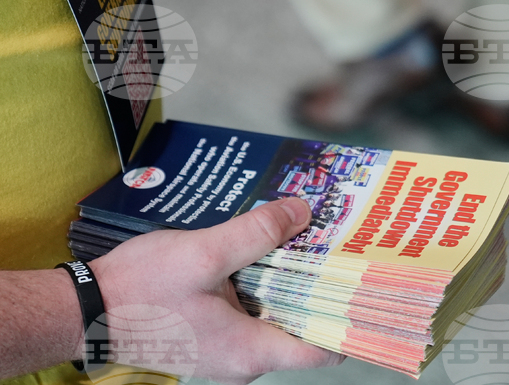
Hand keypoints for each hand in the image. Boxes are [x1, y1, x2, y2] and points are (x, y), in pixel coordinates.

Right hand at [91, 198, 341, 384]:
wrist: (79, 309)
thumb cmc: (139, 290)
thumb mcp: (204, 253)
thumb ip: (257, 233)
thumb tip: (304, 212)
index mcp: (250, 351)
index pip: (323, 349)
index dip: (349, 319)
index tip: (366, 282)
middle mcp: (244, 359)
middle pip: (302, 325)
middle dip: (322, 286)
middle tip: (341, 244)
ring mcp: (225, 348)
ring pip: (275, 314)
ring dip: (290, 279)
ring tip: (309, 236)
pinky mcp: (210, 334)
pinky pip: (250, 310)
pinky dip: (263, 282)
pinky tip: (266, 248)